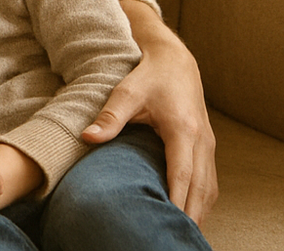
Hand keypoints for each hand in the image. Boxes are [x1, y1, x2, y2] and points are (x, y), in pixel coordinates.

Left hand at [81, 1, 215, 222]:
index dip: (176, 199)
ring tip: (181, 231)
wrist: (175, 62)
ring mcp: (208, 145)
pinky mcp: (207, 147)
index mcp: (182, 129)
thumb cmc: (147, 77)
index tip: (168, 219)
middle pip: (200, 188)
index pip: (182, 173)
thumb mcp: (125, 92)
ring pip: (209, 188)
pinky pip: (209, 181)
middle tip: (173, 235)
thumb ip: (109, 117)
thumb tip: (87, 137)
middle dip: (188, 214)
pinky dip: (201, 200)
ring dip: (197, 211)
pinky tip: (189, 214)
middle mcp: (201, 141)